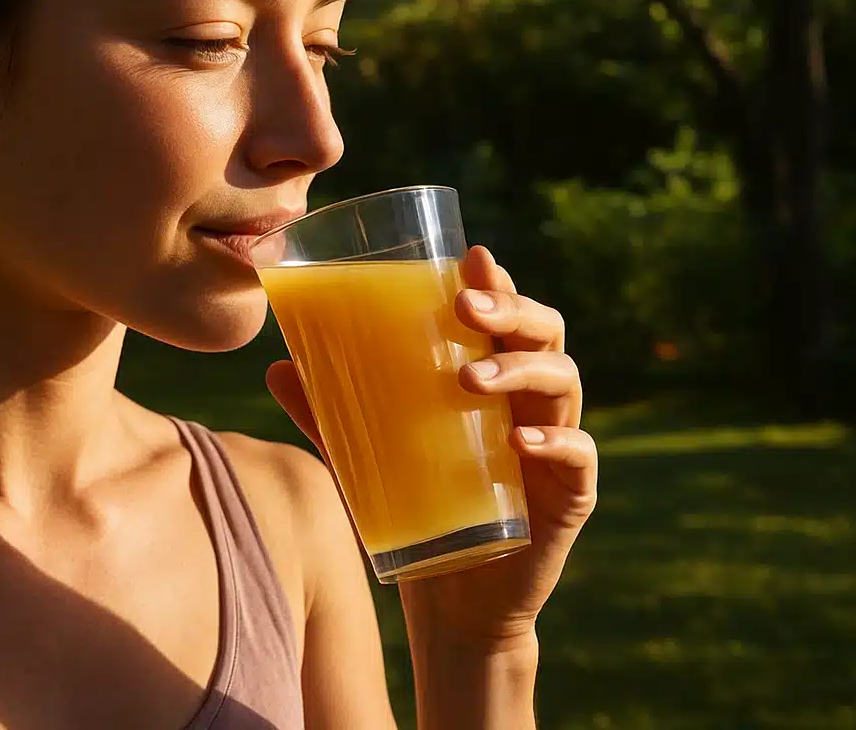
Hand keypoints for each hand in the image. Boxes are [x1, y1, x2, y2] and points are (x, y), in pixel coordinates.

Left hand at [265, 245, 596, 649]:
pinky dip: (555, 441)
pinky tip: (522, 439)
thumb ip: (326, 411)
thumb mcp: (362, 454)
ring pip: (564, 381)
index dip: (495, 281)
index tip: (470, 256)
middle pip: (543, 332)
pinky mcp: (569, 495)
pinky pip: (579, 455)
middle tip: (466, 307)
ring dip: (520, 368)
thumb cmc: (414, 506)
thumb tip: (276, 367)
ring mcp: (555, 444)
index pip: (504, 313)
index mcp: (491, 376)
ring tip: (472, 378)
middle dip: (511, 309)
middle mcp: (530, 400)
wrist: (450, 598)